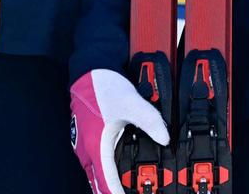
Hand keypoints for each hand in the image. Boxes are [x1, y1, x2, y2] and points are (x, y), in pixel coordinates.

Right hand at [71, 68, 169, 193]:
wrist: (89, 67)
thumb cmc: (104, 85)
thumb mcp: (131, 101)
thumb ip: (150, 120)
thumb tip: (165, 138)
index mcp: (96, 146)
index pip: (106, 183)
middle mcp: (86, 150)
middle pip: (98, 183)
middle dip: (113, 191)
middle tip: (131, 192)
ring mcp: (84, 144)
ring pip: (94, 173)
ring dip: (108, 182)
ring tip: (125, 186)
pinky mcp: (86, 137)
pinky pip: (93, 163)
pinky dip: (104, 170)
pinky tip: (115, 167)